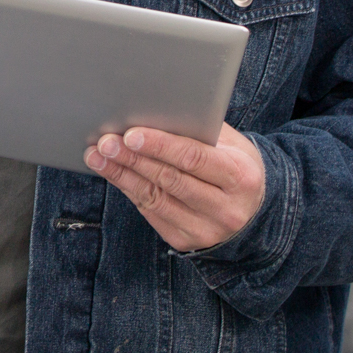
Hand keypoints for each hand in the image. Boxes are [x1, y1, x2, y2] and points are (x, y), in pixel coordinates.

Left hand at [84, 123, 264, 251]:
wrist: (254, 212)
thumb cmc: (236, 166)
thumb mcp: (231, 145)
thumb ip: (200, 130)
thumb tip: (155, 111)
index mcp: (241, 178)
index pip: (193, 159)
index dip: (160, 146)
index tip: (131, 134)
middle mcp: (226, 209)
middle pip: (170, 180)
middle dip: (133, 159)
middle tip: (106, 142)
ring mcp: (206, 230)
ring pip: (155, 199)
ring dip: (121, 175)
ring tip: (97, 156)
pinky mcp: (185, 241)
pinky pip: (150, 212)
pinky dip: (128, 189)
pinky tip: (113, 173)